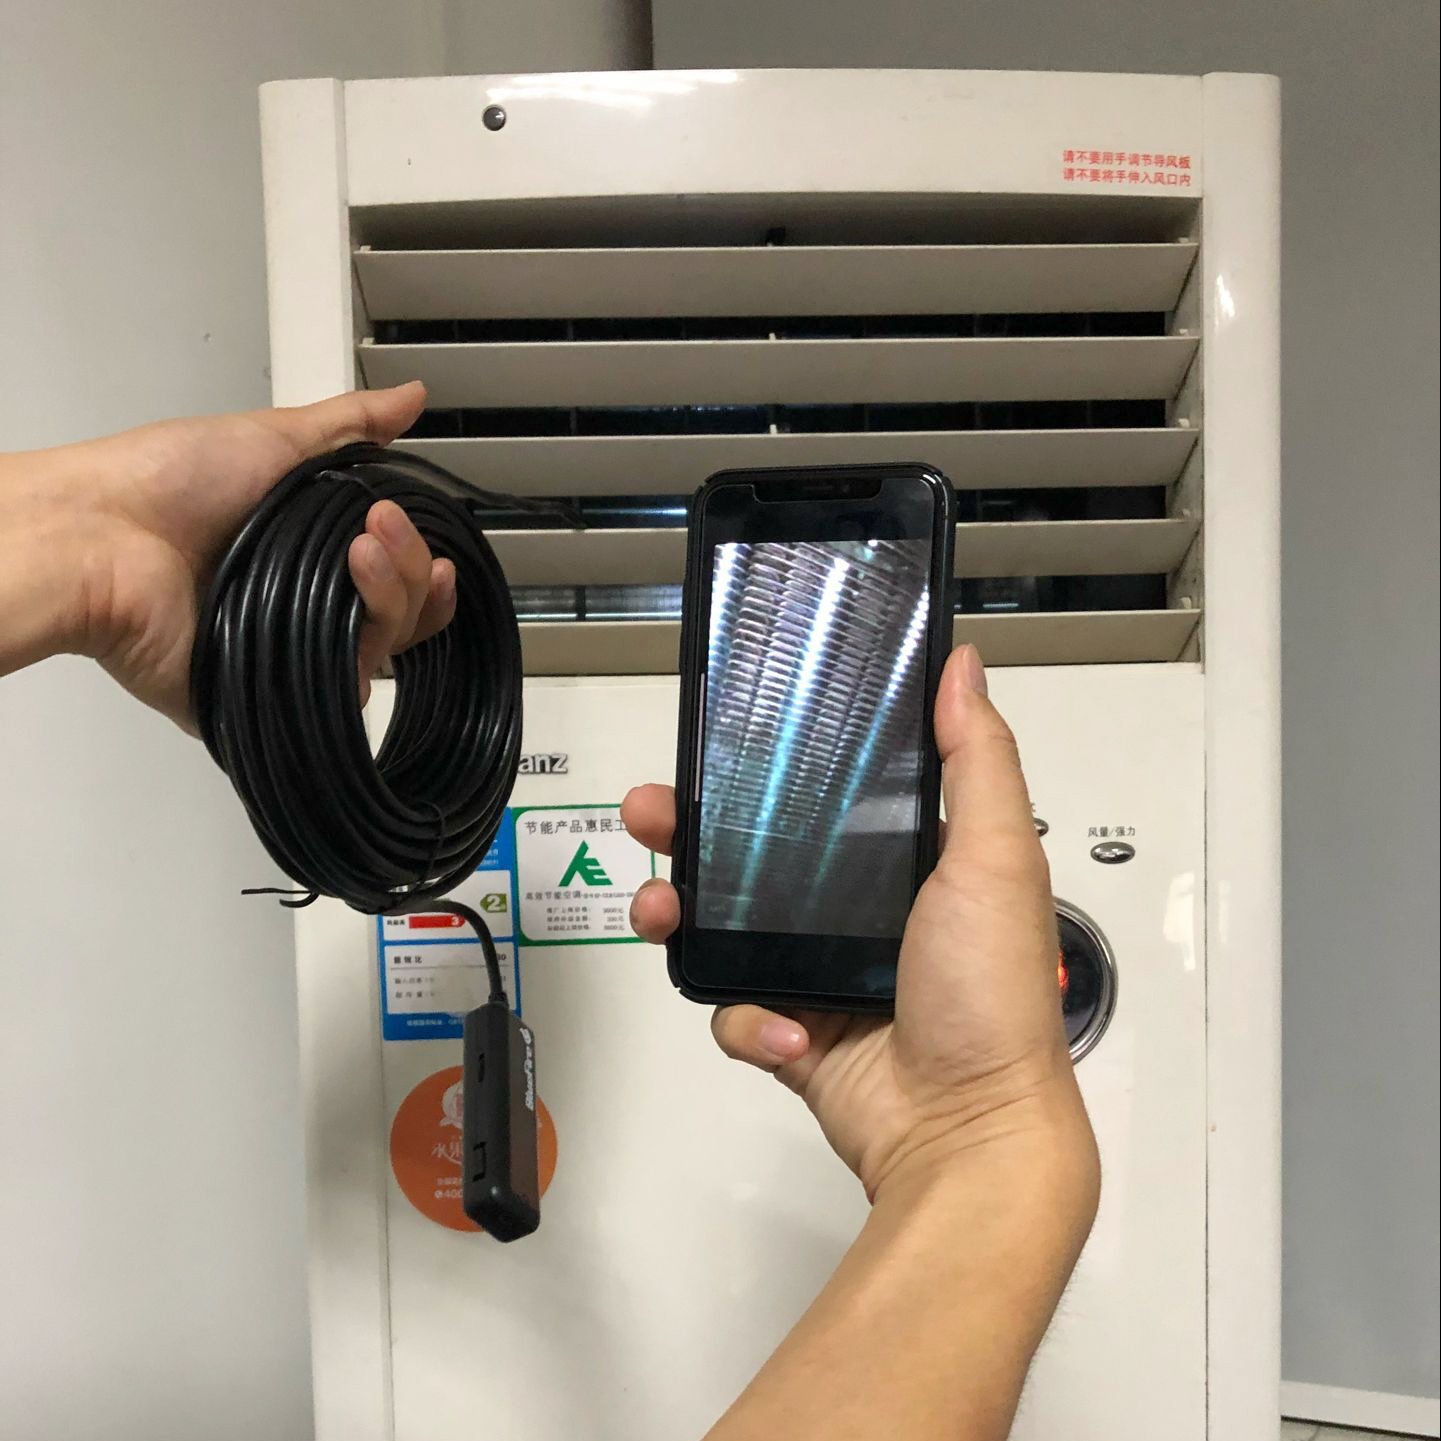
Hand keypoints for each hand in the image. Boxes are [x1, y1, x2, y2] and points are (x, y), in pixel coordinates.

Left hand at [0, 382, 451, 728]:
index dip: (419, 560)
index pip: (393, 574)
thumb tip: (413, 395)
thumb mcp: (273, 437)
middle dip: (411, 568)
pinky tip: (350, 613)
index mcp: (309, 556)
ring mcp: (290, 655)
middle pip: (402, 615)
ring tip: (359, 552)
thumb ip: (350, 424)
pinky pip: (342, 697)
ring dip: (392, 595)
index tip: (419, 528)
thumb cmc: (170, 481)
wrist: (101, 537)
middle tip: (381, 525)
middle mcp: (305, 609)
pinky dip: (358, 658)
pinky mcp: (269, 697)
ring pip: (384, 651)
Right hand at [622, 645, 1098, 1205]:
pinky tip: (785, 1031)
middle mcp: (859, 912)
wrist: (965, 1130)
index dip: (769, 767)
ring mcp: (820, 972)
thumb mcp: (996, 860)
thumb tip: (963, 667)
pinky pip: (735, 1008)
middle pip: (754, 854)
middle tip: (653, 815)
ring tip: (659, 912)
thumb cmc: (992, 995)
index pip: (824, 796)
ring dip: (681, 914)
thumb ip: (978, 762)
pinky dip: (748, 1020)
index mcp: (908, 863)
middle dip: (692, 831)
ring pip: (724, 926)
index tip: (723, 744)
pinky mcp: (793, 1031)